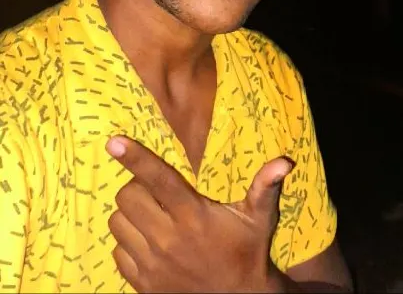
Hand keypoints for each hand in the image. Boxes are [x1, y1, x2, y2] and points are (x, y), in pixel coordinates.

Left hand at [106, 136, 292, 293]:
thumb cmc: (248, 251)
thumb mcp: (259, 218)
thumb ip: (265, 187)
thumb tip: (285, 162)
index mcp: (193, 215)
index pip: (158, 179)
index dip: (135, 157)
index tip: (114, 141)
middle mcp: (168, 238)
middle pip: (127, 196)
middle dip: (136, 188)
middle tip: (155, 193)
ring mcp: (153, 264)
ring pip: (117, 222)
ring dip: (129, 215)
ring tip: (152, 217)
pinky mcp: (143, 284)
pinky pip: (117, 251)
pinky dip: (127, 242)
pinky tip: (148, 242)